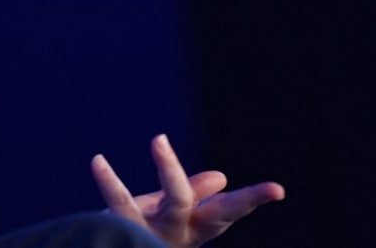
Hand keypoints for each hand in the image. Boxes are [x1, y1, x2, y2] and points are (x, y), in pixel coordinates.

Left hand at [91, 134, 284, 247]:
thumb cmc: (153, 234)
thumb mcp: (177, 212)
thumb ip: (192, 193)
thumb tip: (220, 178)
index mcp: (196, 225)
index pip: (227, 210)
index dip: (251, 199)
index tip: (277, 189)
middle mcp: (172, 233)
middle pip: (178, 202)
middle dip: (169, 171)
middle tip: (156, 138)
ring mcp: (143, 237)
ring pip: (131, 208)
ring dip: (121, 178)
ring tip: (116, 147)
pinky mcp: (118, 237)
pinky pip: (112, 208)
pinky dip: (108, 182)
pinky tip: (98, 160)